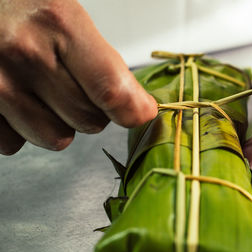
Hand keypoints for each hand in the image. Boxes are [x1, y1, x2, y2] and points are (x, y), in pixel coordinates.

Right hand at [0, 0, 156, 154]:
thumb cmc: (22, 4)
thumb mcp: (68, 14)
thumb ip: (103, 59)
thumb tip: (137, 104)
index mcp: (58, 23)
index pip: (111, 90)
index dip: (133, 110)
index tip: (141, 113)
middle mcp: (25, 55)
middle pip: (90, 120)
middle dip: (94, 109)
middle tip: (78, 85)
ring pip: (56, 138)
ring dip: (59, 122)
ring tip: (45, 91)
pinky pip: (16, 143)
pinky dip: (23, 128)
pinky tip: (19, 99)